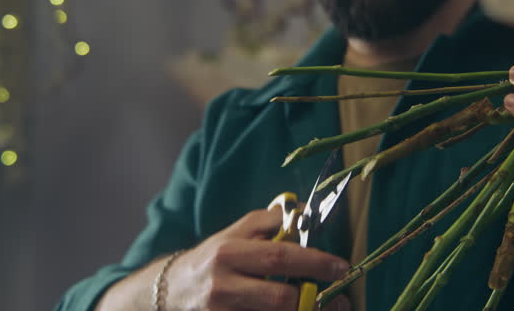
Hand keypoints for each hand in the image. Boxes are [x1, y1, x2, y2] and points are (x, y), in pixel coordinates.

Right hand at [164, 207, 351, 310]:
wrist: (172, 290)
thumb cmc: (214, 258)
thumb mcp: (237, 232)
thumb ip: (271, 221)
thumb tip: (307, 212)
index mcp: (229, 252)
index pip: (279, 256)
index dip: (314, 262)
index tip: (341, 266)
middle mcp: (223, 285)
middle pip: (280, 298)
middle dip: (314, 300)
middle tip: (339, 299)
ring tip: (321, 309)